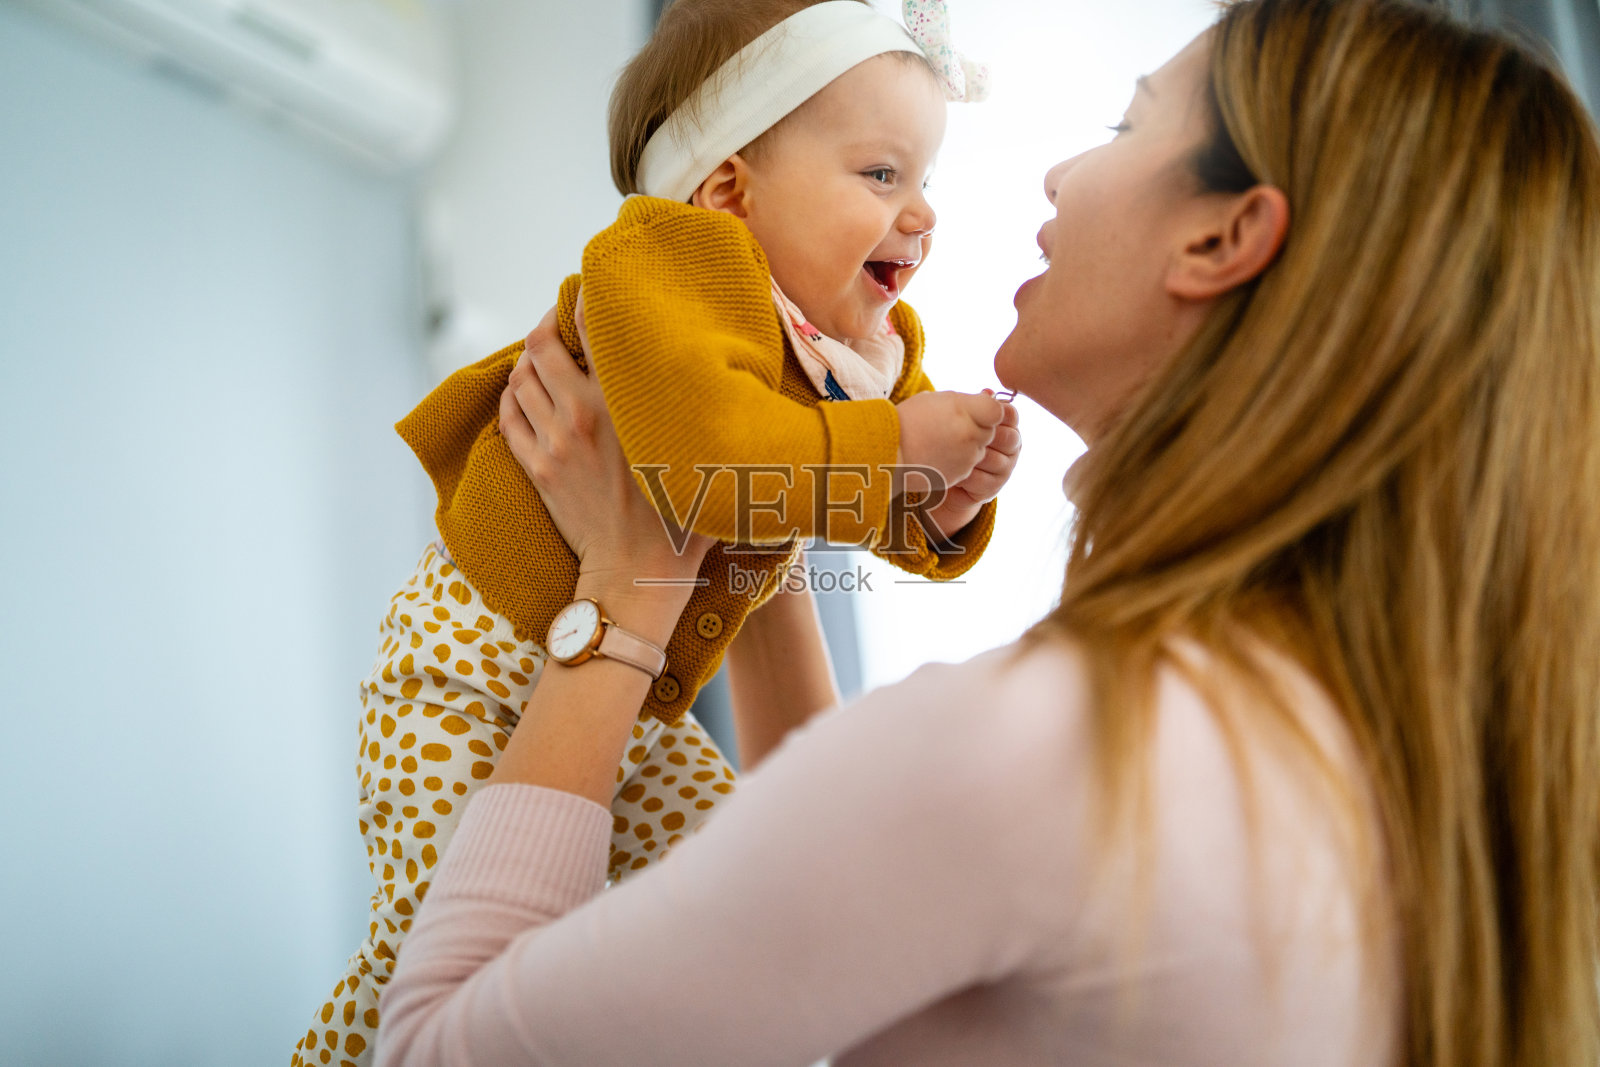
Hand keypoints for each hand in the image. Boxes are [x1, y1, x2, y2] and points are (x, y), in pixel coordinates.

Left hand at [499, 306, 715, 597]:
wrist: (638, 574)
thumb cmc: (684, 518)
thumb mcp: (702, 455)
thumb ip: (706, 413)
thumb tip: (744, 387)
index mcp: (624, 404)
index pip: (592, 327)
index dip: (586, 300)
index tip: (592, 293)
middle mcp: (582, 415)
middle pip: (541, 344)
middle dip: (547, 325)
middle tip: (560, 322)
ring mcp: (554, 442)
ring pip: (520, 378)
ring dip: (527, 361)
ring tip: (543, 356)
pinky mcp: (537, 470)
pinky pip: (509, 417)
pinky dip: (512, 397)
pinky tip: (525, 393)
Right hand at [893, 389, 1004, 494]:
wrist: (888, 453)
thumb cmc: (907, 421)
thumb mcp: (934, 399)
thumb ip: (965, 401)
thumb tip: (989, 400)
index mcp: (963, 411)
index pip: (997, 410)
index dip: (987, 410)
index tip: (974, 410)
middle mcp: (969, 435)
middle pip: (990, 430)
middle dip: (977, 428)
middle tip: (952, 426)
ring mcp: (966, 457)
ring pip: (980, 449)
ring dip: (968, 445)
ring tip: (941, 441)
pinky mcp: (961, 474)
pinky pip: (969, 465)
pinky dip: (959, 460)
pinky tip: (938, 454)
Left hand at [923, 393, 1020, 539]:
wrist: (938, 474)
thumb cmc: (947, 440)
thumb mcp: (958, 418)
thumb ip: (972, 406)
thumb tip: (987, 392)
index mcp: (1005, 423)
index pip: (1010, 414)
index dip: (996, 413)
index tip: (976, 415)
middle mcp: (1011, 446)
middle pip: (1010, 438)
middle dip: (986, 437)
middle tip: (963, 436)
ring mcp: (1005, 468)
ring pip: (996, 460)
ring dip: (973, 457)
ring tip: (952, 454)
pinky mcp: (994, 488)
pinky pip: (984, 480)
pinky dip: (966, 475)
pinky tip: (953, 470)